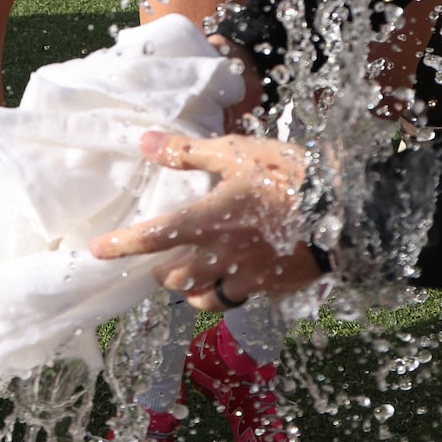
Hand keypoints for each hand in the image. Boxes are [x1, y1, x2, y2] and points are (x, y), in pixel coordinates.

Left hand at [89, 129, 320, 309]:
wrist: (345, 211)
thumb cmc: (289, 175)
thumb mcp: (238, 152)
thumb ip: (190, 152)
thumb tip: (145, 142)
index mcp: (208, 221)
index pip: (152, 237)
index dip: (120, 245)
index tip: (96, 251)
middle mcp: (221, 256)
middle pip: (174, 277)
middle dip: (161, 270)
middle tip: (159, 258)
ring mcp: (247, 277)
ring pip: (202, 297)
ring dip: (189, 286)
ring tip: (190, 271)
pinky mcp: (271, 289)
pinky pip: (237, 299)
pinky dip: (224, 292)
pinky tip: (231, 278)